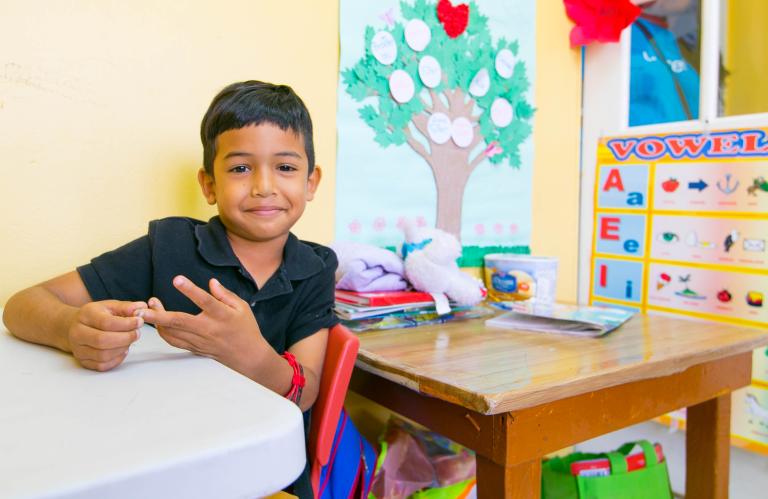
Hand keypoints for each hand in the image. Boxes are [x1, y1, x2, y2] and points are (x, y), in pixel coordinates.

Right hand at [68, 300, 145, 370]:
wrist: (75, 327)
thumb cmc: (97, 316)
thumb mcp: (110, 306)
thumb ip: (126, 307)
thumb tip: (142, 308)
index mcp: (85, 315)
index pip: (106, 322)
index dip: (126, 324)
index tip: (139, 322)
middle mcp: (78, 333)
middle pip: (102, 340)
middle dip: (125, 338)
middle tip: (137, 333)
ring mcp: (78, 349)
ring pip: (103, 355)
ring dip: (122, 349)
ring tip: (129, 340)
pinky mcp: (83, 361)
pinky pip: (102, 366)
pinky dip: (117, 359)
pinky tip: (123, 350)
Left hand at [140, 276, 266, 375]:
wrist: (248, 356)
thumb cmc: (246, 329)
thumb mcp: (242, 308)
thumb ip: (225, 295)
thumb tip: (211, 282)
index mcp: (222, 316)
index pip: (204, 301)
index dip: (190, 290)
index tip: (177, 279)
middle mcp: (208, 329)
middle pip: (179, 322)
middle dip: (158, 315)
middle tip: (142, 308)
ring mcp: (200, 341)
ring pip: (172, 333)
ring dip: (157, 322)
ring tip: (147, 309)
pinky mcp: (195, 348)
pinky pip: (174, 341)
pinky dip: (163, 333)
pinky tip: (158, 323)